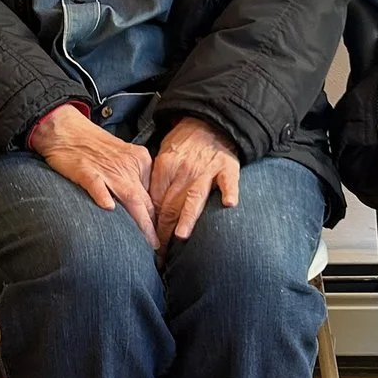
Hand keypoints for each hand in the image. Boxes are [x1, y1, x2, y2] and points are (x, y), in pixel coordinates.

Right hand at [27, 103, 156, 247]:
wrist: (66, 129)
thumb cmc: (93, 146)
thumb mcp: (123, 158)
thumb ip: (134, 179)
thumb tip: (144, 207)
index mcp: (140, 161)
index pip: (153, 197)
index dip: (157, 220)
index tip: (160, 239)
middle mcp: (128, 166)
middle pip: (145, 201)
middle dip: (153, 228)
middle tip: (159, 250)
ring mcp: (107, 168)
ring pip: (129, 196)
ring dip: (139, 220)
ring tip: (146, 241)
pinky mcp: (86, 170)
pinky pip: (96, 184)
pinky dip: (103, 195)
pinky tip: (108, 208)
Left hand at [150, 116, 240, 248]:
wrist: (208, 121)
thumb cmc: (183, 144)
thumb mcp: (164, 158)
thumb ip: (158, 183)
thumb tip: (148, 212)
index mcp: (165, 168)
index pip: (155, 202)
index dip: (152, 225)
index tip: (149, 245)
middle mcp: (184, 171)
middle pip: (171, 205)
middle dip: (165, 232)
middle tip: (160, 256)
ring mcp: (206, 170)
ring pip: (194, 197)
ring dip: (187, 216)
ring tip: (181, 235)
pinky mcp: (227, 168)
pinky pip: (228, 181)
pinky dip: (229, 191)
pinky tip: (229, 204)